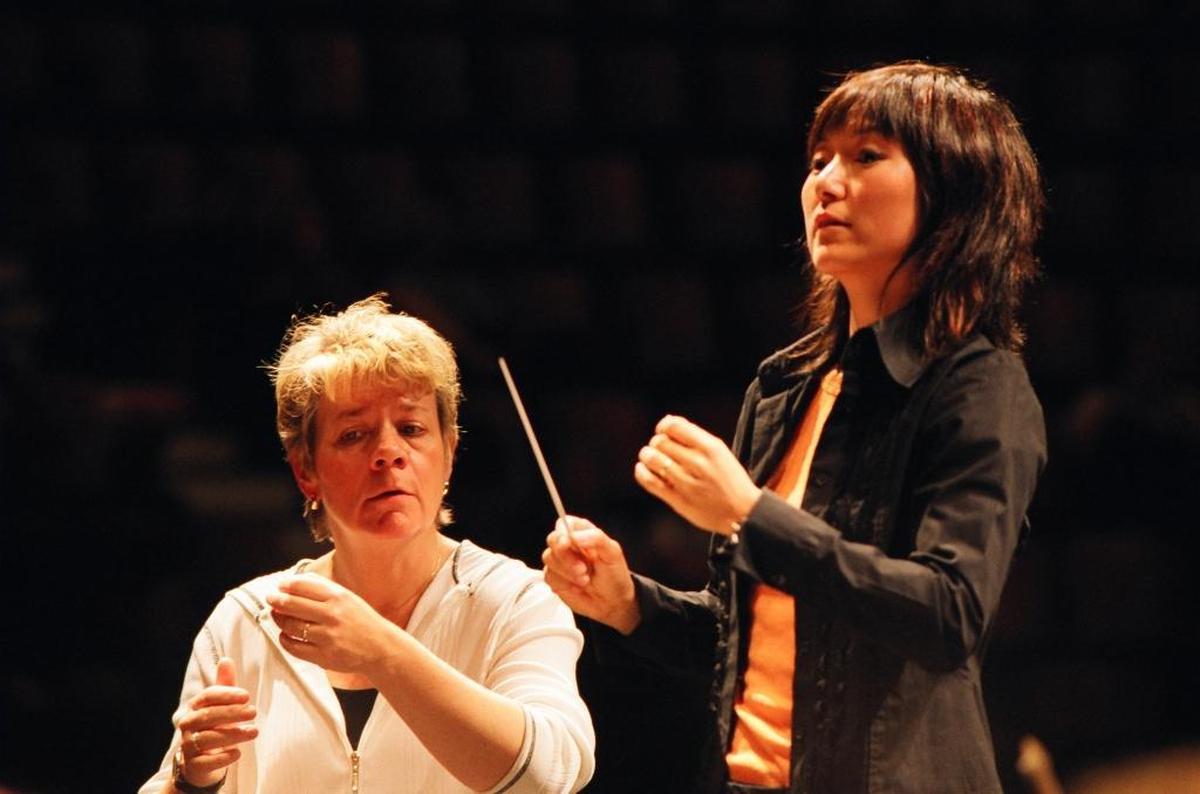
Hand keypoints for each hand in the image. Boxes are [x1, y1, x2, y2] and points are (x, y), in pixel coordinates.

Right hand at [175, 657, 256, 786]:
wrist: (200, 761)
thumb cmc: (214, 726)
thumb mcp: (221, 706)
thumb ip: (225, 685)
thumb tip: (226, 660)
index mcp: (194, 707)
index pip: (207, 696)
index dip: (226, 694)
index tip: (246, 696)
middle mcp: (188, 725)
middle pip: (207, 716)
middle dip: (232, 713)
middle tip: (254, 712)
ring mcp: (188, 746)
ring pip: (208, 739)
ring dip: (232, 734)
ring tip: (254, 731)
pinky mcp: (194, 765)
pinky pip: (206, 762)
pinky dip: (222, 758)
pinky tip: (238, 752)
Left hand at [268, 573, 395, 673]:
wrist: (381, 648)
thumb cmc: (364, 622)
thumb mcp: (349, 598)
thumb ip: (325, 589)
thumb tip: (297, 581)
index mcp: (339, 597)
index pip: (303, 586)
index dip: (287, 585)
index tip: (280, 586)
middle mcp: (332, 615)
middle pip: (293, 604)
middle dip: (276, 600)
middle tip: (271, 599)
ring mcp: (327, 636)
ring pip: (291, 626)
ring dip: (279, 620)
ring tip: (277, 616)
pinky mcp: (324, 656)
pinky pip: (295, 647)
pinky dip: (285, 640)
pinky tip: (284, 635)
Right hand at [541, 517, 639, 634]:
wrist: (611, 603)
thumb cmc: (614, 575)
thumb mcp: (613, 553)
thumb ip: (596, 538)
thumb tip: (574, 536)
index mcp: (583, 533)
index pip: (564, 522)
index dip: (563, 533)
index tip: (568, 544)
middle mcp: (569, 545)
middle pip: (552, 540)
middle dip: (566, 557)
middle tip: (583, 569)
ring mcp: (560, 561)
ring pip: (548, 559)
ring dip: (567, 573)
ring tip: (585, 580)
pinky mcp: (555, 577)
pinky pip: (548, 576)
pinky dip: (564, 584)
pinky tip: (577, 588)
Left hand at [634, 414, 760, 534]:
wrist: (743, 513)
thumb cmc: (730, 480)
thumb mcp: (720, 452)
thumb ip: (695, 437)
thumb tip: (668, 421)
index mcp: (711, 447)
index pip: (674, 426)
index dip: (663, 426)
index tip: (663, 431)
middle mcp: (699, 463)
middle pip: (661, 441)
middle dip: (656, 443)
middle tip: (659, 449)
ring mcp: (688, 482)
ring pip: (653, 458)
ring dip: (647, 455)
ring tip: (649, 458)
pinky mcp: (678, 500)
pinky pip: (650, 481)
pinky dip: (641, 472)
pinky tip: (643, 469)